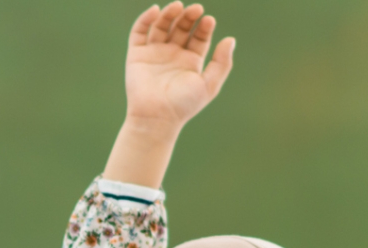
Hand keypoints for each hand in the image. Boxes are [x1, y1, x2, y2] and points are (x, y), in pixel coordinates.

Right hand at [125, 2, 235, 131]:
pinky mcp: (137, 54)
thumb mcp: (209, 84)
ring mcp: (154, 53)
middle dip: (188, 17)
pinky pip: (139, 32)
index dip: (204, 27)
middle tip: (196, 9)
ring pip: (161, 26)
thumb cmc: (184, 104)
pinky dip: (146, 19)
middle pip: (181, 27)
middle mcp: (173, 54)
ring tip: (178, 6)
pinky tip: (156, 10)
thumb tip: (230, 39)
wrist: (157, 117)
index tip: (209, 20)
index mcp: (190, 61)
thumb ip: (222, 63)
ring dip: (169, 14)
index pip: (199, 37)